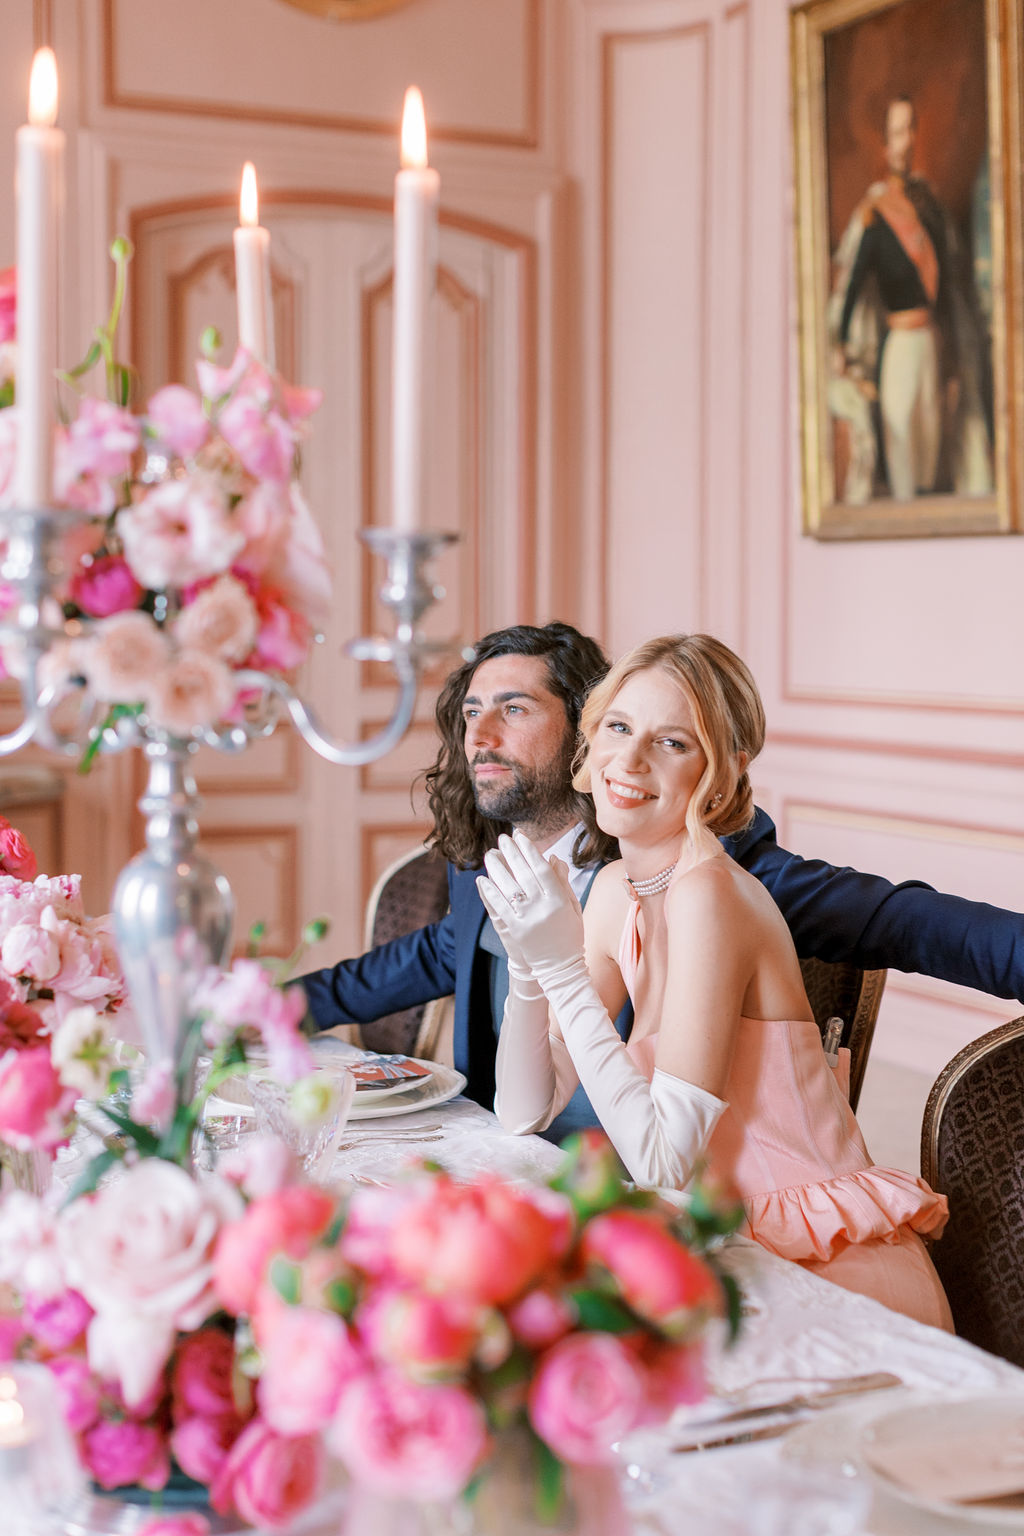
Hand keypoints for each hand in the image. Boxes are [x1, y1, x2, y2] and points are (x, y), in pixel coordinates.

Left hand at [476, 831, 584, 983]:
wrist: (560, 969)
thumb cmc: (570, 936)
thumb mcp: (573, 908)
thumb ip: (562, 882)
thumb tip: (552, 857)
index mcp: (559, 901)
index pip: (542, 870)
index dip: (530, 851)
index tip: (521, 836)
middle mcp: (542, 908)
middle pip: (523, 875)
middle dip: (512, 853)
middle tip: (503, 839)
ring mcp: (526, 920)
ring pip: (508, 888)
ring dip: (496, 869)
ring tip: (489, 854)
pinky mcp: (514, 931)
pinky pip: (498, 907)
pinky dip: (489, 893)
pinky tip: (482, 880)